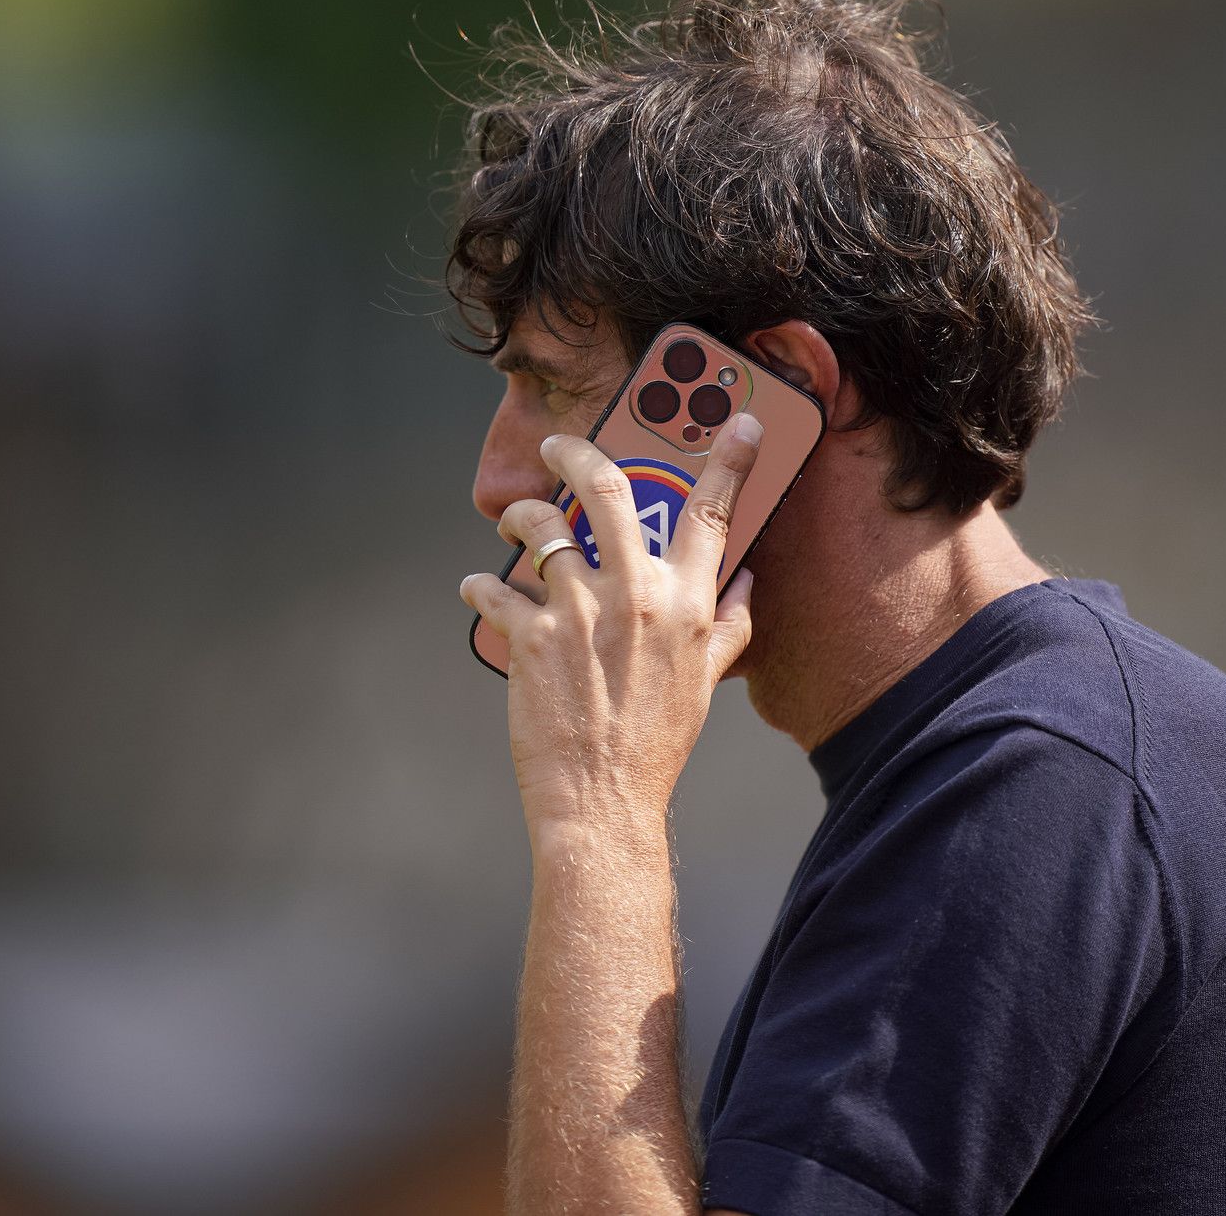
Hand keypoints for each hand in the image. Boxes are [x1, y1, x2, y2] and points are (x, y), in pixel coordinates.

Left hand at [461, 413, 761, 840]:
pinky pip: (494, 586)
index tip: (739, 420)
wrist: (602, 804)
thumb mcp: (706, 682)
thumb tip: (746, 584)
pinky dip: (481, 584)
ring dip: (521, 515)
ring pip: (540, 526)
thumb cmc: (656, 744)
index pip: (715, 514)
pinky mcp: (529, 636)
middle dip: (577, 451)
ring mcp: (578, 612)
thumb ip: (730, 626)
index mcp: (688, 604)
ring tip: (514, 523)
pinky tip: (480, 590)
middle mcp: (636, 596)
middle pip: (607, 487)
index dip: (731, 459)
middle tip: (560, 444)